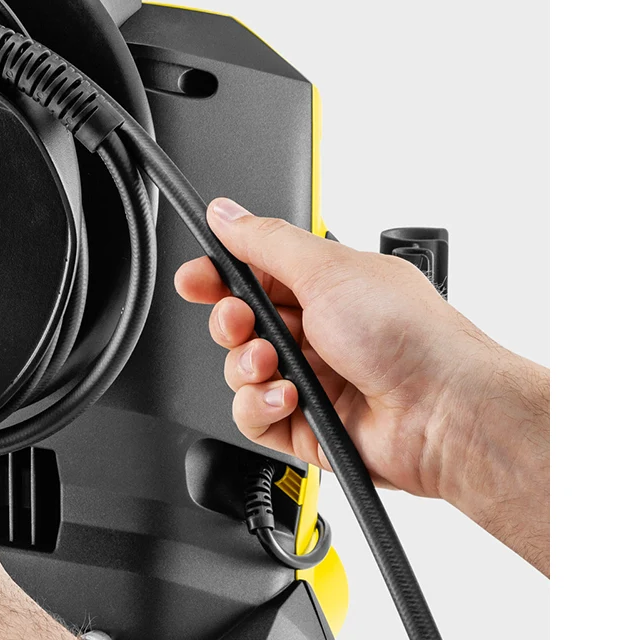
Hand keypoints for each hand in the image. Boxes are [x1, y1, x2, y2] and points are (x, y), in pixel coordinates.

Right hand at [175, 198, 548, 573]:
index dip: (218, 275)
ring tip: (275, 366)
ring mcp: (312, 379)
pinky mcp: (306, 426)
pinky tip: (288, 398)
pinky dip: (261, 406)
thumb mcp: (329, 269)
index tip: (196, 277)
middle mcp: (318, 330)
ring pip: (241, 372)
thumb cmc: (411, 336)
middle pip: (240, 324)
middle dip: (230, 323)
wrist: (444, 411)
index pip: (253, 273)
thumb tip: (226, 214)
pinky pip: (254, 416)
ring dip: (247, 368)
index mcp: (326, 284)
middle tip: (241, 323)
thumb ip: (267, 242)